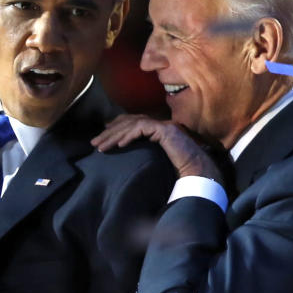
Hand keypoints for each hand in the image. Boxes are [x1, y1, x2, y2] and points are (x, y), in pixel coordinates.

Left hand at [91, 114, 222, 182]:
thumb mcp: (154, 160)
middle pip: (129, 122)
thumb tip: (125, 158)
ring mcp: (163, 125)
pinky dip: (129, 136)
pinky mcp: (166, 130)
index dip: (115, 127)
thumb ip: (143, 154)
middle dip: (109, 132)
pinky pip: (142, 129)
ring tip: (101, 147)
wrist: (198, 171)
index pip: (132, 122)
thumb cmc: (179, 170)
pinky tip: (119, 146)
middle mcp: (160, 124)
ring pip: (132, 125)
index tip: (102, 137)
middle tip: (94, 143)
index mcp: (157, 129)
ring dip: (114, 136)